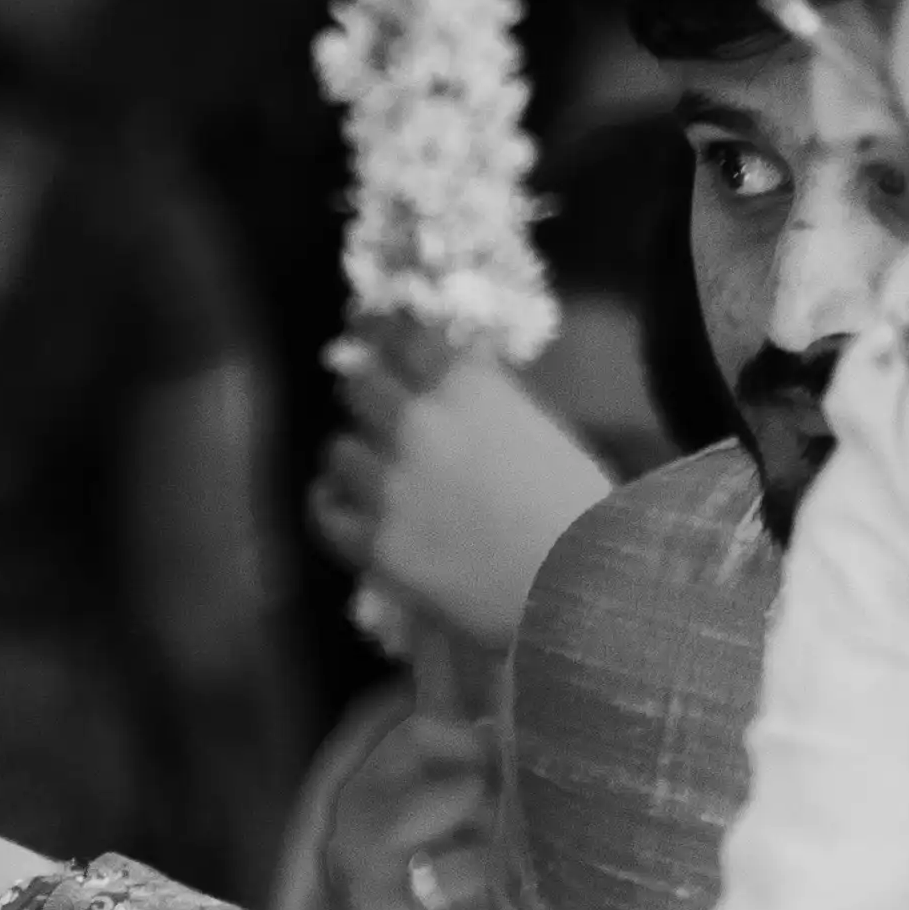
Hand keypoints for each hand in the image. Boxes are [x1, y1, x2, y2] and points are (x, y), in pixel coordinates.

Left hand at [312, 325, 613, 671]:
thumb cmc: (583, 507)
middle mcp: (419, 424)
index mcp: (468, 387)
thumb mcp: (544, 426)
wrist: (583, 585)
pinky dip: (331, 504)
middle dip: (365, 391)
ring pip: (338, 448)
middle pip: (358, 384)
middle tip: (371, 403)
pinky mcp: (375, 543)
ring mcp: (390, 485)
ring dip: (354, 453)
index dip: (379, 326)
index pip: (401, 334)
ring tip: (368, 466)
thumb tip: (454, 372)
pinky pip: (325, 512)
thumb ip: (490, 397)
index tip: (364, 324)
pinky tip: (340, 502)